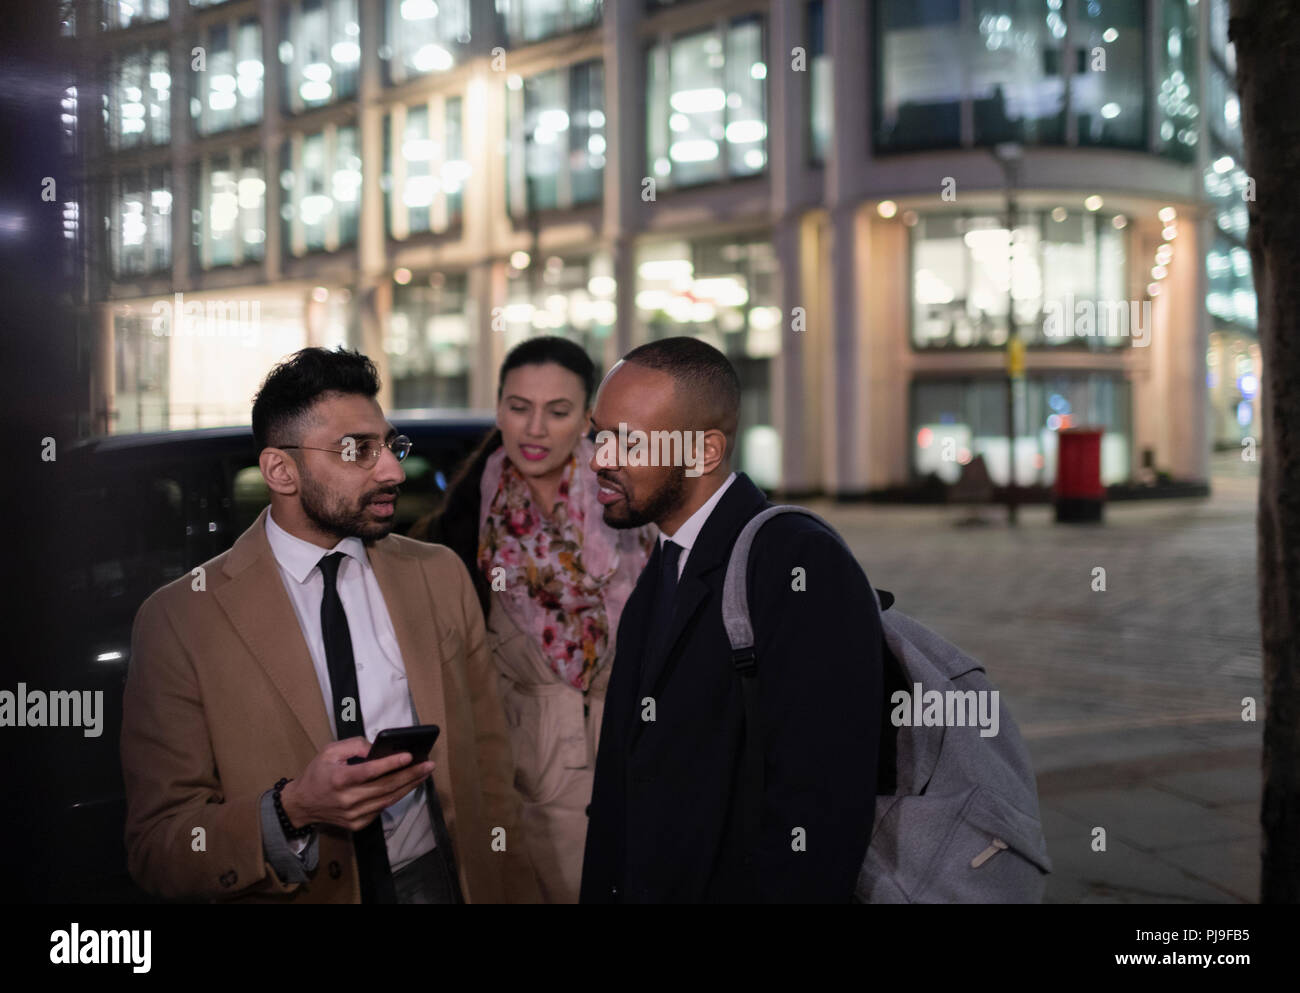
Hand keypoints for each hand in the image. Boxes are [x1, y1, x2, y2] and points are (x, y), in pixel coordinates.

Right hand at [280, 737, 434, 832]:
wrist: (302, 805)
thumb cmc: (317, 774)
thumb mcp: (329, 751)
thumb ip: (354, 745)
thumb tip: (377, 747)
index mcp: (339, 779)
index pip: (370, 771)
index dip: (390, 763)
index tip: (408, 756)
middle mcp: (347, 799)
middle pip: (385, 787)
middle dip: (410, 774)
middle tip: (428, 765)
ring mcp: (353, 814)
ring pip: (387, 799)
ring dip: (409, 786)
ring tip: (424, 774)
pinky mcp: (357, 823)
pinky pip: (381, 809)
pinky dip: (396, 796)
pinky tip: (408, 786)